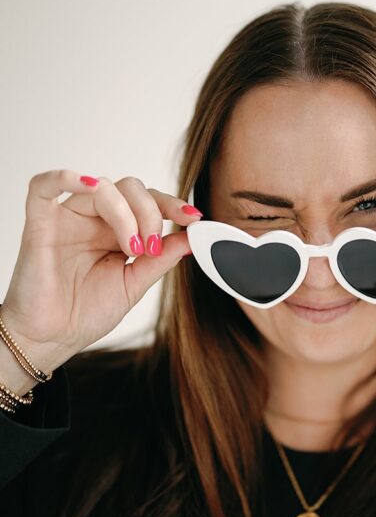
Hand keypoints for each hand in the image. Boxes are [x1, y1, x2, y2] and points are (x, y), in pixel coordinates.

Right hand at [1, 170, 200, 370]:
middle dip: (150, 212)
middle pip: (129, 187)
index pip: (148, 202)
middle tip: (150, 247)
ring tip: (131, 248)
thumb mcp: (134, 285)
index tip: (193, 218)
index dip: (172, 205)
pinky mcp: (40, 222)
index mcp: (118, 232)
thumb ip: (161, 259)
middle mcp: (94, 220)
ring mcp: (67, 218)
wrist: (51, 338)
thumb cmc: (85, 313)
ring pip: (101, 187)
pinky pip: (44, 185)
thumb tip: (192, 238)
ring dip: (125, 212)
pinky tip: (89, 186)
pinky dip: (66, 177)